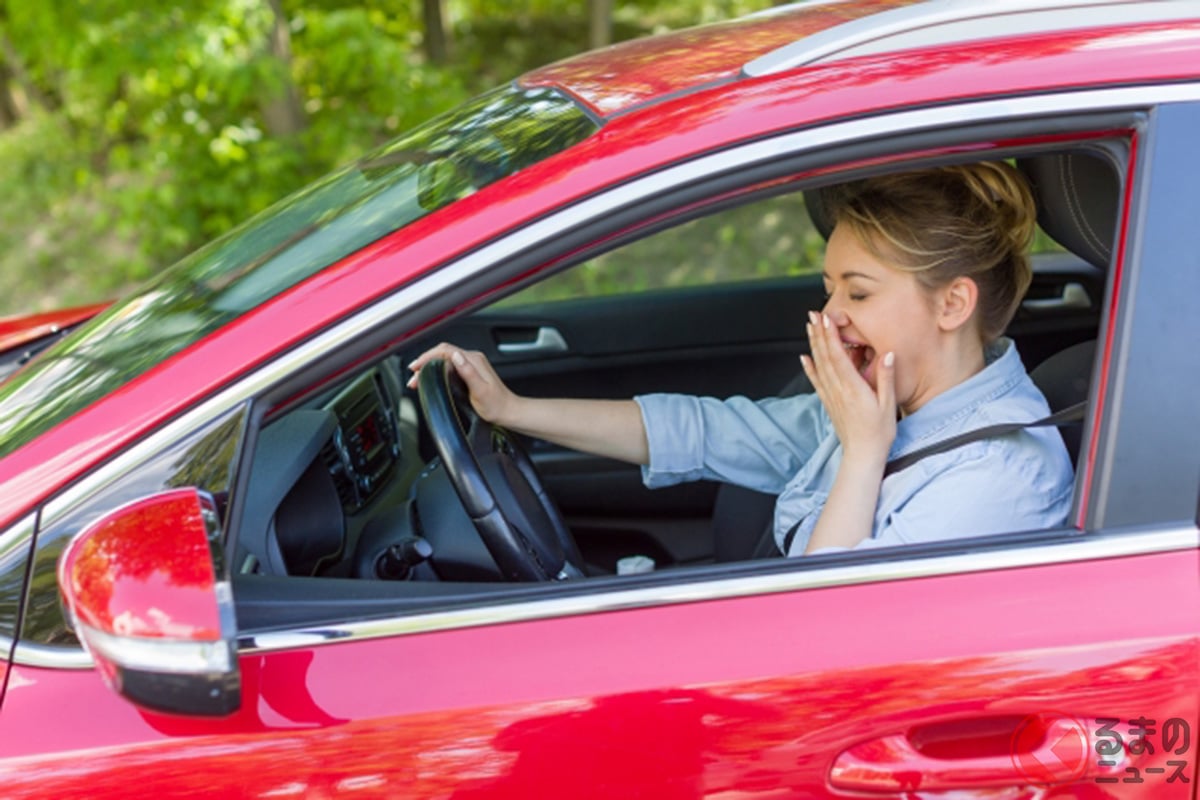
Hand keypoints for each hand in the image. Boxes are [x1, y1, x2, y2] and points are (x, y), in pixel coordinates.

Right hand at [407, 343, 516, 424]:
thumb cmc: (496, 405)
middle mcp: (472, 359)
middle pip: (442, 354)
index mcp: (474, 360)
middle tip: (413, 377)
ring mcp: (471, 365)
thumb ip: (468, 371)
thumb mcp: (480, 390)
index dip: (428, 357)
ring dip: (429, 368)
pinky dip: (436, 371)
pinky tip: (431, 379)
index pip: (445, 351)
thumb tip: (455, 356)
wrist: (508, 411)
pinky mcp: (470, 372)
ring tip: (417, 381)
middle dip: (425, 363)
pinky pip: (449, 366)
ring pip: (444, 360)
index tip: (416, 366)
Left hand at [799, 311, 895, 464]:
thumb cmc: (879, 432)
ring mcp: (831, 396)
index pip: (839, 357)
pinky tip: (803, 358)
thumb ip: (886, 378)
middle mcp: (838, 390)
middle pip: (825, 357)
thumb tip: (888, 354)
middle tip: (813, 315)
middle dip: (819, 334)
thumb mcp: (889, 405)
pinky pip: (816, 382)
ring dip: (814, 345)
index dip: (831, 337)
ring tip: (809, 328)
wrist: (862, 455)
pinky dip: (809, 368)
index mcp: (853, 388)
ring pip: (819, 366)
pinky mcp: (829, 403)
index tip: (826, 319)